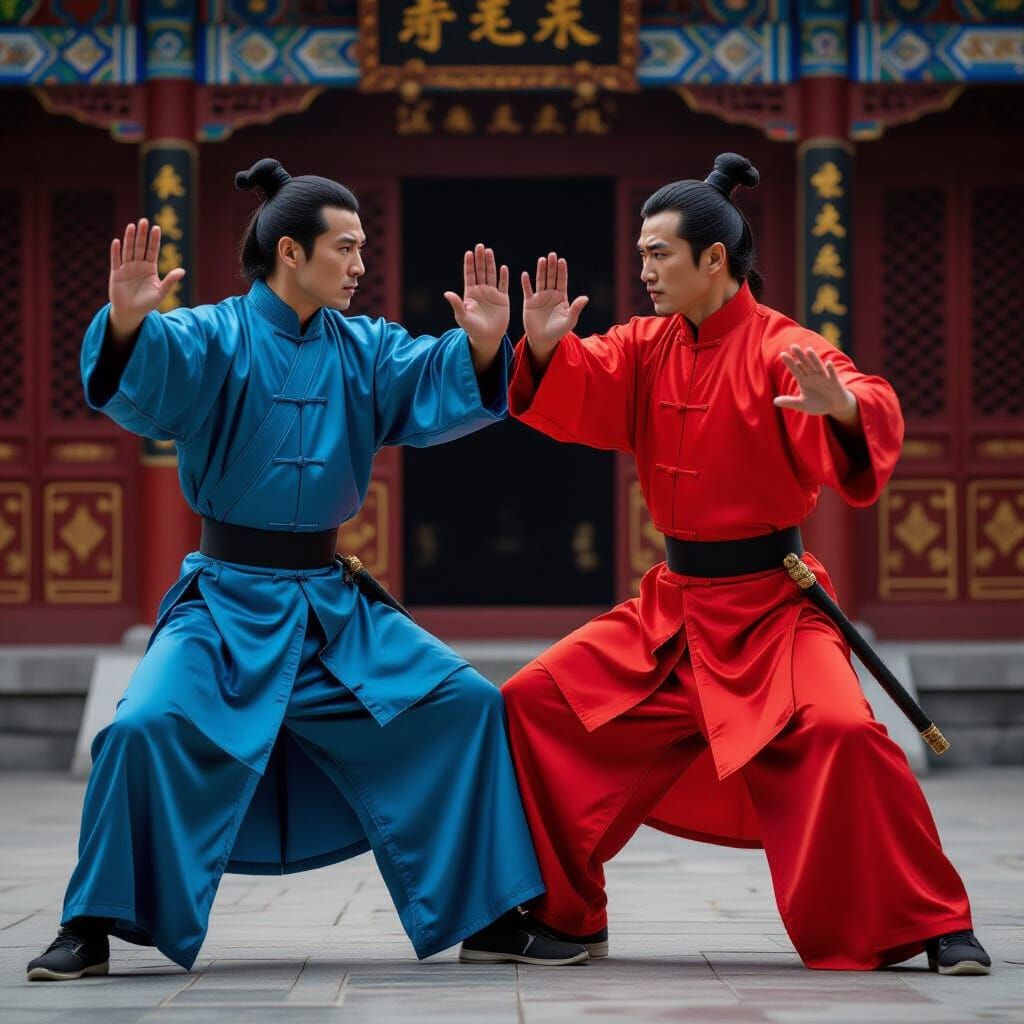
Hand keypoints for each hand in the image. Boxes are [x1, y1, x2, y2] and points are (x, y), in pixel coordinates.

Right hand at [108, 218, 185, 341]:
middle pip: (140, 247)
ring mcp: (126, 268)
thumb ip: (170, 281)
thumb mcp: (161, 292)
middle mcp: (138, 265)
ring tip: (131, 226)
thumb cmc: (147, 303)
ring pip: (128, 250)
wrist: (131, 313)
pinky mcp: (116, 273)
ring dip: (129, 238)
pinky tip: (117, 242)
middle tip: (143, 221)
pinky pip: (116, 261)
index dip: (154, 240)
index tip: (157, 227)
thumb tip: (182, 270)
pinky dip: (116, 252)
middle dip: (142, 234)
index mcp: (150, 268)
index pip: (152, 251)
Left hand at [443, 243, 509, 353]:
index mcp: (470, 293)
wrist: (487, 338)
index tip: (469, 253)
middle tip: (480, 246)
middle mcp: (481, 291)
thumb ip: (456, 304)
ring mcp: (492, 294)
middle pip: (480, 271)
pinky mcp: (502, 299)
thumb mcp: (462, 316)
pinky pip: (503, 285)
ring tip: (489, 251)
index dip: (469, 264)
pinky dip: (503, 277)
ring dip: (490, 263)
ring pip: (491, 275)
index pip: (470, 275)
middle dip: (480, 259)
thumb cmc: (472, 329)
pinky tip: (503, 267)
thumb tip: (446, 293)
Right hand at [522, 251, 588, 352]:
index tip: (562, 261)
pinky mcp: (529, 302)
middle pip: (551, 278)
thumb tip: (585, 297)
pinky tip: (525, 275)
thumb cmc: (558, 332)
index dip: (562, 271)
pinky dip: (526, 283)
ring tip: (542, 260)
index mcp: (561, 297)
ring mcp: (539, 297)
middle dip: (552, 267)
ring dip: (541, 271)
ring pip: (540, 281)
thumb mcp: (569, 321)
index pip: (562, 281)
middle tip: (552, 255)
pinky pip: (527, 290)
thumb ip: (576, 309)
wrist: (543, 340)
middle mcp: (550, 295)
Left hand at [774, 345, 858, 425]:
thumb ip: (789, 402)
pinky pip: (832, 375)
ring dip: (814, 359)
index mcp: (804, 380)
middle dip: (800, 356)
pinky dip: (830, 370)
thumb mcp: (802, 404)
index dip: (790, 362)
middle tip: (793, 346)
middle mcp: (813, 376)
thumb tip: (774, 401)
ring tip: (808, 350)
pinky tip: (828, 363)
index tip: (782, 354)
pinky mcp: (835, 383)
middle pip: (805, 364)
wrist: (835, 406)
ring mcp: (824, 378)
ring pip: (818, 367)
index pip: (795, 370)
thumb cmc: (818, 404)